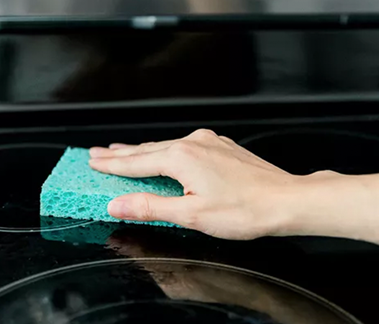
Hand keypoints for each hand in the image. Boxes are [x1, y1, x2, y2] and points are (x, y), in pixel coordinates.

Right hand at [89, 129, 305, 239]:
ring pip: (165, 146)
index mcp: (181, 157)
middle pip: (147, 150)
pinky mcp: (221, 147)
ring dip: (141, 151)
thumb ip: (150, 207)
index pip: (135, 163)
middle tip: (97, 153)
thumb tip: (117, 204)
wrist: (285, 200)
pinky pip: (183, 146)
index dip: (111, 165)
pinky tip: (163, 154)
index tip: (92, 162)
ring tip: (122, 151)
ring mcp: (209, 142)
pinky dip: (165, 151)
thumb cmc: (245, 210)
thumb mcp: (191, 215)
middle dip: (120, 154)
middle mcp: (193, 143)